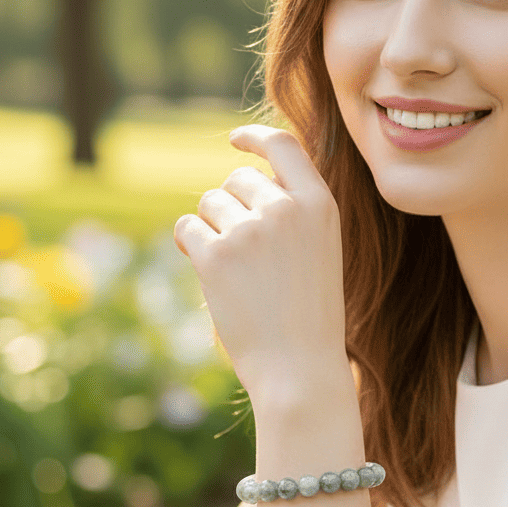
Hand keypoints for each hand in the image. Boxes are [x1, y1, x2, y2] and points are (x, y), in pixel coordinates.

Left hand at [173, 125, 348, 400]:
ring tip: (234, 270)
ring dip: (211, 228)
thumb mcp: (320, 251)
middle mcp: (285, 209)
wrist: (300, 369)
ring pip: (209, 203)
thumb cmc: (309, 317)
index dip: (255, 137)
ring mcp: (250, 230)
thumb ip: (292, 212)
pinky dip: (189, 243)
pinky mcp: (216, 255)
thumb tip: (241, 182)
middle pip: (236, 179)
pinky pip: (187, 228)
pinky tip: (207, 270)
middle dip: (229, 205)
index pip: (283, 146)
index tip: (235, 139)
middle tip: (240, 250)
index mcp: (319, 204)